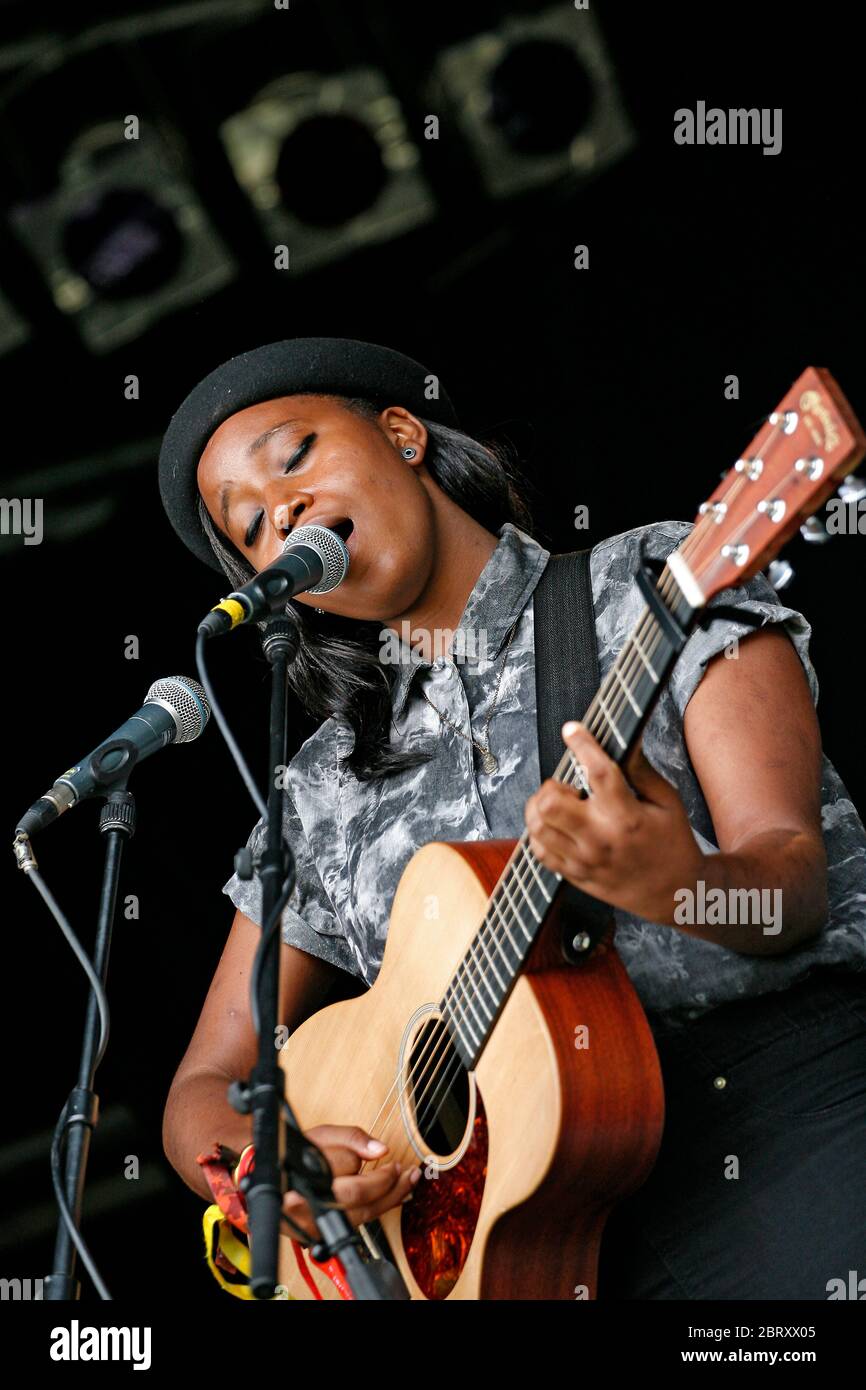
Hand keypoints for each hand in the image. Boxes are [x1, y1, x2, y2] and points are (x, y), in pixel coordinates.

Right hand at [282, 1125, 420, 1242]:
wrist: (271, 1182)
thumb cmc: (294, 1155)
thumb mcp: (321, 1135)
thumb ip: (351, 1137)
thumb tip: (380, 1149)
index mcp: (305, 1172)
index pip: (346, 1165)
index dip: (369, 1159)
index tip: (389, 1156)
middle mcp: (307, 1202)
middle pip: (358, 1195)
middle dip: (387, 1183)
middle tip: (405, 1171)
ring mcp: (313, 1223)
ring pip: (361, 1215)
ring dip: (390, 1199)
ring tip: (407, 1183)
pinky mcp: (321, 1236)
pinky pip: (357, 1225)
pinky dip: (377, 1211)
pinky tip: (391, 1199)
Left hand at [524, 720, 704, 924]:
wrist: (676, 895)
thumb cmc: (674, 843)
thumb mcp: (668, 802)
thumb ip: (642, 771)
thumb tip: (627, 739)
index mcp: (627, 816)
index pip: (598, 772)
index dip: (582, 744)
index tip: (572, 729)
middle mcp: (601, 839)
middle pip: (551, 802)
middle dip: (552, 784)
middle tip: (567, 786)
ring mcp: (584, 860)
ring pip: (538, 826)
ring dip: (540, 807)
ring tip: (559, 805)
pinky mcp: (575, 875)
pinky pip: (539, 851)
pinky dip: (539, 833)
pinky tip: (555, 826)